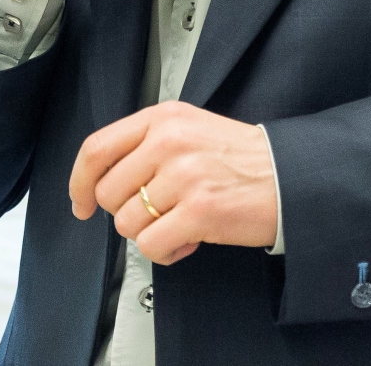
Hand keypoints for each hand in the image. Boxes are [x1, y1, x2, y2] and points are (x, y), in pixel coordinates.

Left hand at [68, 102, 277, 264]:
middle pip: (107, 192)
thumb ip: (146, 145)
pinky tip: (188, 241)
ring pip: (127, 223)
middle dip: (125, 213)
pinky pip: (152, 246)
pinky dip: (166, 252)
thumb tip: (101, 181)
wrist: (290, 176)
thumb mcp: (189, 129)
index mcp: (163, 118)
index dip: (79, 182)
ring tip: (179, 224)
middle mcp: (168, 142)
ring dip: (150, 234)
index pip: (97, 148)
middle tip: (156, 214)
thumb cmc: (240, 159)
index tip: (80, 203)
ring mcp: (184, 176)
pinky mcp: (199, 211)